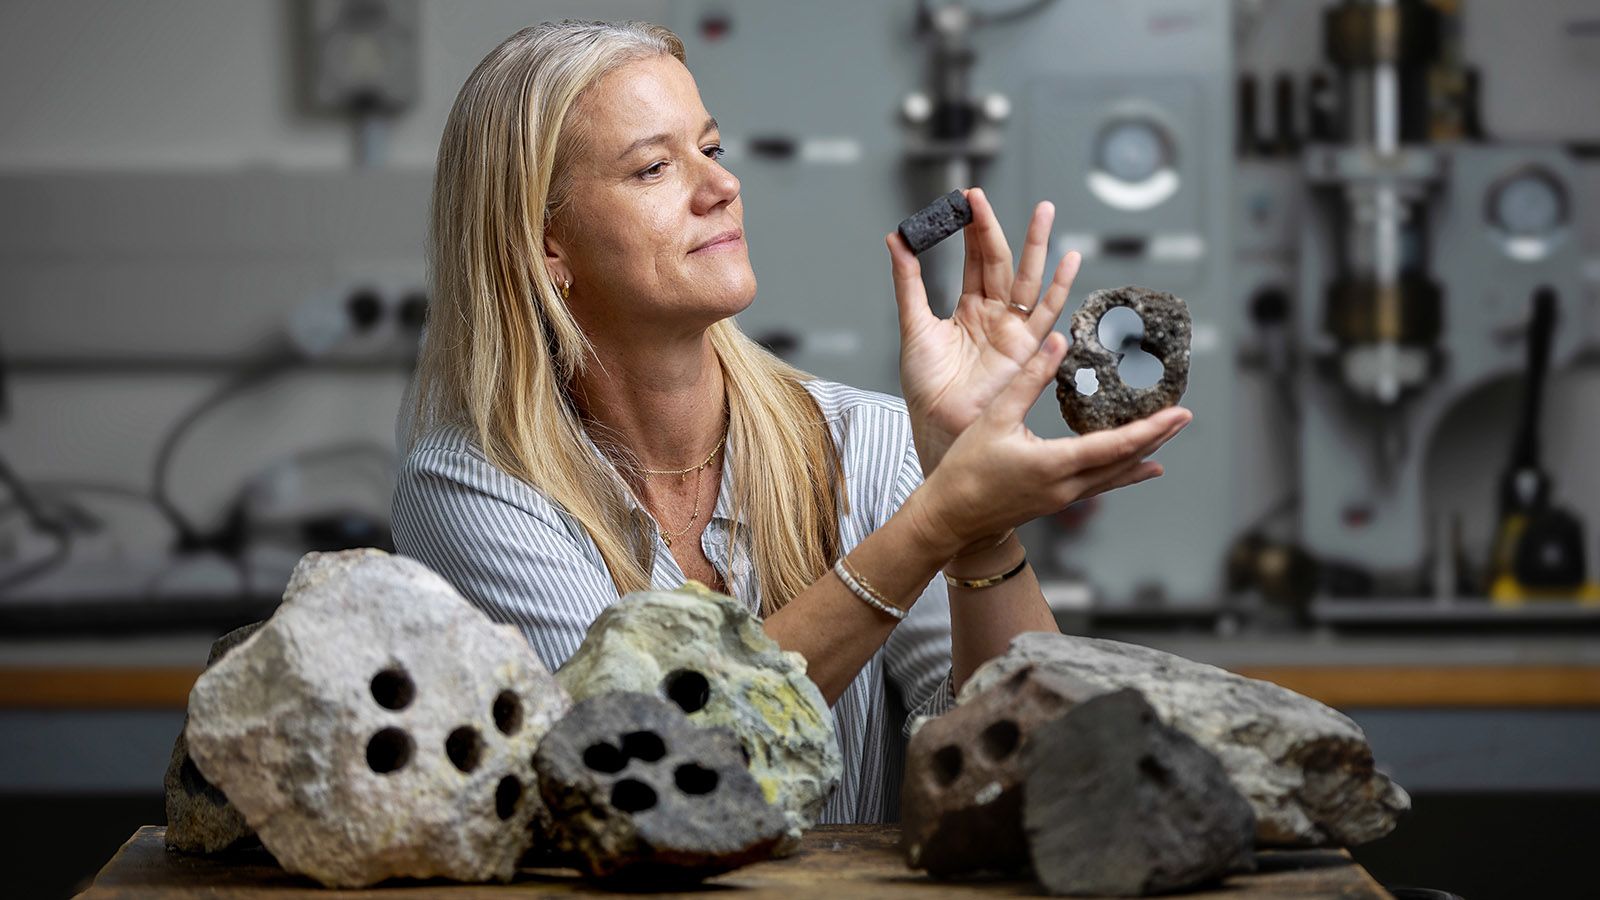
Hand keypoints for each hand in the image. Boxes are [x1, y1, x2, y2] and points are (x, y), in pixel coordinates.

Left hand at [887, 188, 1081, 475]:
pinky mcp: (1026, 349)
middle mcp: (995, 315)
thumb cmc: (926, 385)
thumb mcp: (913, 325)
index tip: (966, 199)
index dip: (971, 229)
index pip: (974, 258)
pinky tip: (1070, 260)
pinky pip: (1046, 313)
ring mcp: (1013, 330)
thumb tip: (896, 239)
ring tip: (1044, 210)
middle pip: (999, 261)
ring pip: (1028, 278)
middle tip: (983, 196)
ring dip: (1037, 245)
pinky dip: (1060, 287)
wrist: (938, 424)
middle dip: (994, 228)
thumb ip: (908, 283)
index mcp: (969, 308)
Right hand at [904, 333, 1191, 557]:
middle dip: (1157, 437)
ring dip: (1144, 453)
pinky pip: (1102, 485)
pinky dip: (1127, 473)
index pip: (1115, 445)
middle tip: (1184, 415)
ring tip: (1168, 435)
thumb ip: (1029, 379)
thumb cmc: (965, 469)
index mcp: (1054, 464)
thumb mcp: (995, 416)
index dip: (1152, 428)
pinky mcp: (1056, 500)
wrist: (949, 516)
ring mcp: (1063, 497)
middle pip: (1125, 460)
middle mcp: (1066, 486)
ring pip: (1116, 474)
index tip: (1178, 413)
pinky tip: (1146, 469)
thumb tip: (1057, 342)